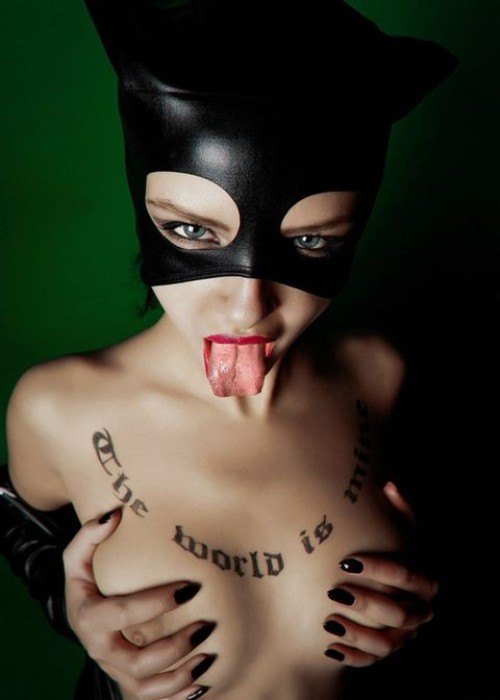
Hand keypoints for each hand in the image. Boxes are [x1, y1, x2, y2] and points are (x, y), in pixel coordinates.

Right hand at [63, 509, 214, 699]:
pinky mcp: (129, 684)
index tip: (188, 587)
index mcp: (89, 618)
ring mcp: (115, 670)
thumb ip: (89, 535)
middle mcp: (101, 650)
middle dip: (174, 647)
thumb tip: (115, 513)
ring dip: (180, 675)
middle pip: (137, 661)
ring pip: (146, 687)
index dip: (155, 603)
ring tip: (208, 655)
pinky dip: (178, 696)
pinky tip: (202, 683)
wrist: (82, 619)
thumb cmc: (87, 585)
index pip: (122, 613)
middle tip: (205, 627)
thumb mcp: (78, 560)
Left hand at [323, 482, 437, 666]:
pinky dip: (353, 656)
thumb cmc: (394, 549)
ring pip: (388, 643)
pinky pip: (373, 661)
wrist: (393, 584)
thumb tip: (389, 486)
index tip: (349, 560)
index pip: (408, 577)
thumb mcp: (401, 529)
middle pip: (399, 613)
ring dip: (358, 634)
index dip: (380, 570)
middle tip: (337, 591)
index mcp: (425, 581)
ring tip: (330, 620)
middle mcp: (420, 610)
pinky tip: (330, 646)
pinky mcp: (389, 648)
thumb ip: (399, 510)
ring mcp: (406, 634)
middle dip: (368, 604)